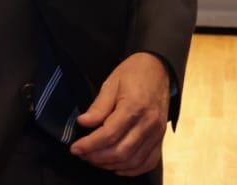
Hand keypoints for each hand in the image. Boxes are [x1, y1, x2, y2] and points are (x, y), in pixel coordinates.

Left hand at [69, 52, 170, 176]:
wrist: (158, 67)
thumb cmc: (134, 73)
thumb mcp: (111, 83)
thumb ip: (98, 107)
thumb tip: (83, 123)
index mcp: (134, 107)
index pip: (108, 135)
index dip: (89, 145)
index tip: (75, 148)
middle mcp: (148, 123)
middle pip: (120, 151)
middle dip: (97, 157)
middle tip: (83, 154)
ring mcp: (157, 132)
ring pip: (133, 160)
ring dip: (111, 164)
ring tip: (95, 160)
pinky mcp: (161, 137)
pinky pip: (148, 161)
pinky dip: (132, 169)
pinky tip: (117, 166)